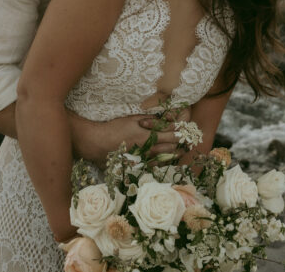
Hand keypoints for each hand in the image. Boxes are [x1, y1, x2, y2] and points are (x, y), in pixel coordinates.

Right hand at [67, 107, 191, 164]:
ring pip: (166, 157)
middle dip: (180, 143)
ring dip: (174, 152)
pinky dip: (164, 161)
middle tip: (186, 139)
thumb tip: (166, 117)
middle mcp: (149, 149)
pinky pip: (156, 165)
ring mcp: (144, 159)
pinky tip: (165, 158)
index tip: (186, 129)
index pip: (173, 135)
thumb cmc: (115, 128)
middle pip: (172, 148)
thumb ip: (151, 119)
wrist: (98, 143)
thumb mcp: (133, 119)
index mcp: (149, 136)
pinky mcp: (138, 165)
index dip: (182, 132)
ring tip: (179, 148)